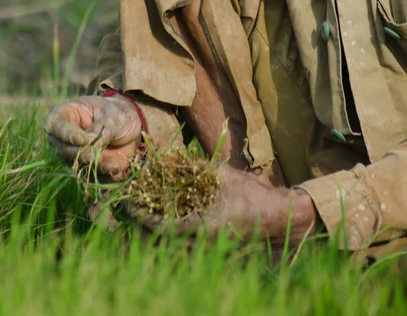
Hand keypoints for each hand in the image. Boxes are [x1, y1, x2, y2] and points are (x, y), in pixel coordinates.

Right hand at [45, 94, 141, 179]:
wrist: (128, 127)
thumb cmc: (115, 113)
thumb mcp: (112, 115)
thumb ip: (101, 128)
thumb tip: (90, 142)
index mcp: (63, 116)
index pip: (57, 126)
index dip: (67, 134)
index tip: (82, 140)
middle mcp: (63, 139)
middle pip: (64, 150)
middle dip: (81, 155)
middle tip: (93, 157)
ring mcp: (72, 156)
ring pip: (77, 167)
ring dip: (95, 167)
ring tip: (113, 165)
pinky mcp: (85, 169)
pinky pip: (91, 176)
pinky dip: (104, 175)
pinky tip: (116, 169)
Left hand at [127, 165, 315, 243]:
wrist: (278, 217)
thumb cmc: (252, 194)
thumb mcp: (222, 174)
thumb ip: (196, 169)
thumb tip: (171, 160)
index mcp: (201, 225)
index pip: (158, 226)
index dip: (140, 215)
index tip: (128, 202)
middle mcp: (201, 242)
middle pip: (158, 240)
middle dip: (141, 224)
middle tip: (130, 206)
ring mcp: (206, 247)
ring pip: (168, 244)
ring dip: (153, 229)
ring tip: (143, 210)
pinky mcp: (211, 247)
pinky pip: (182, 243)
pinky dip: (169, 231)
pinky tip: (167, 216)